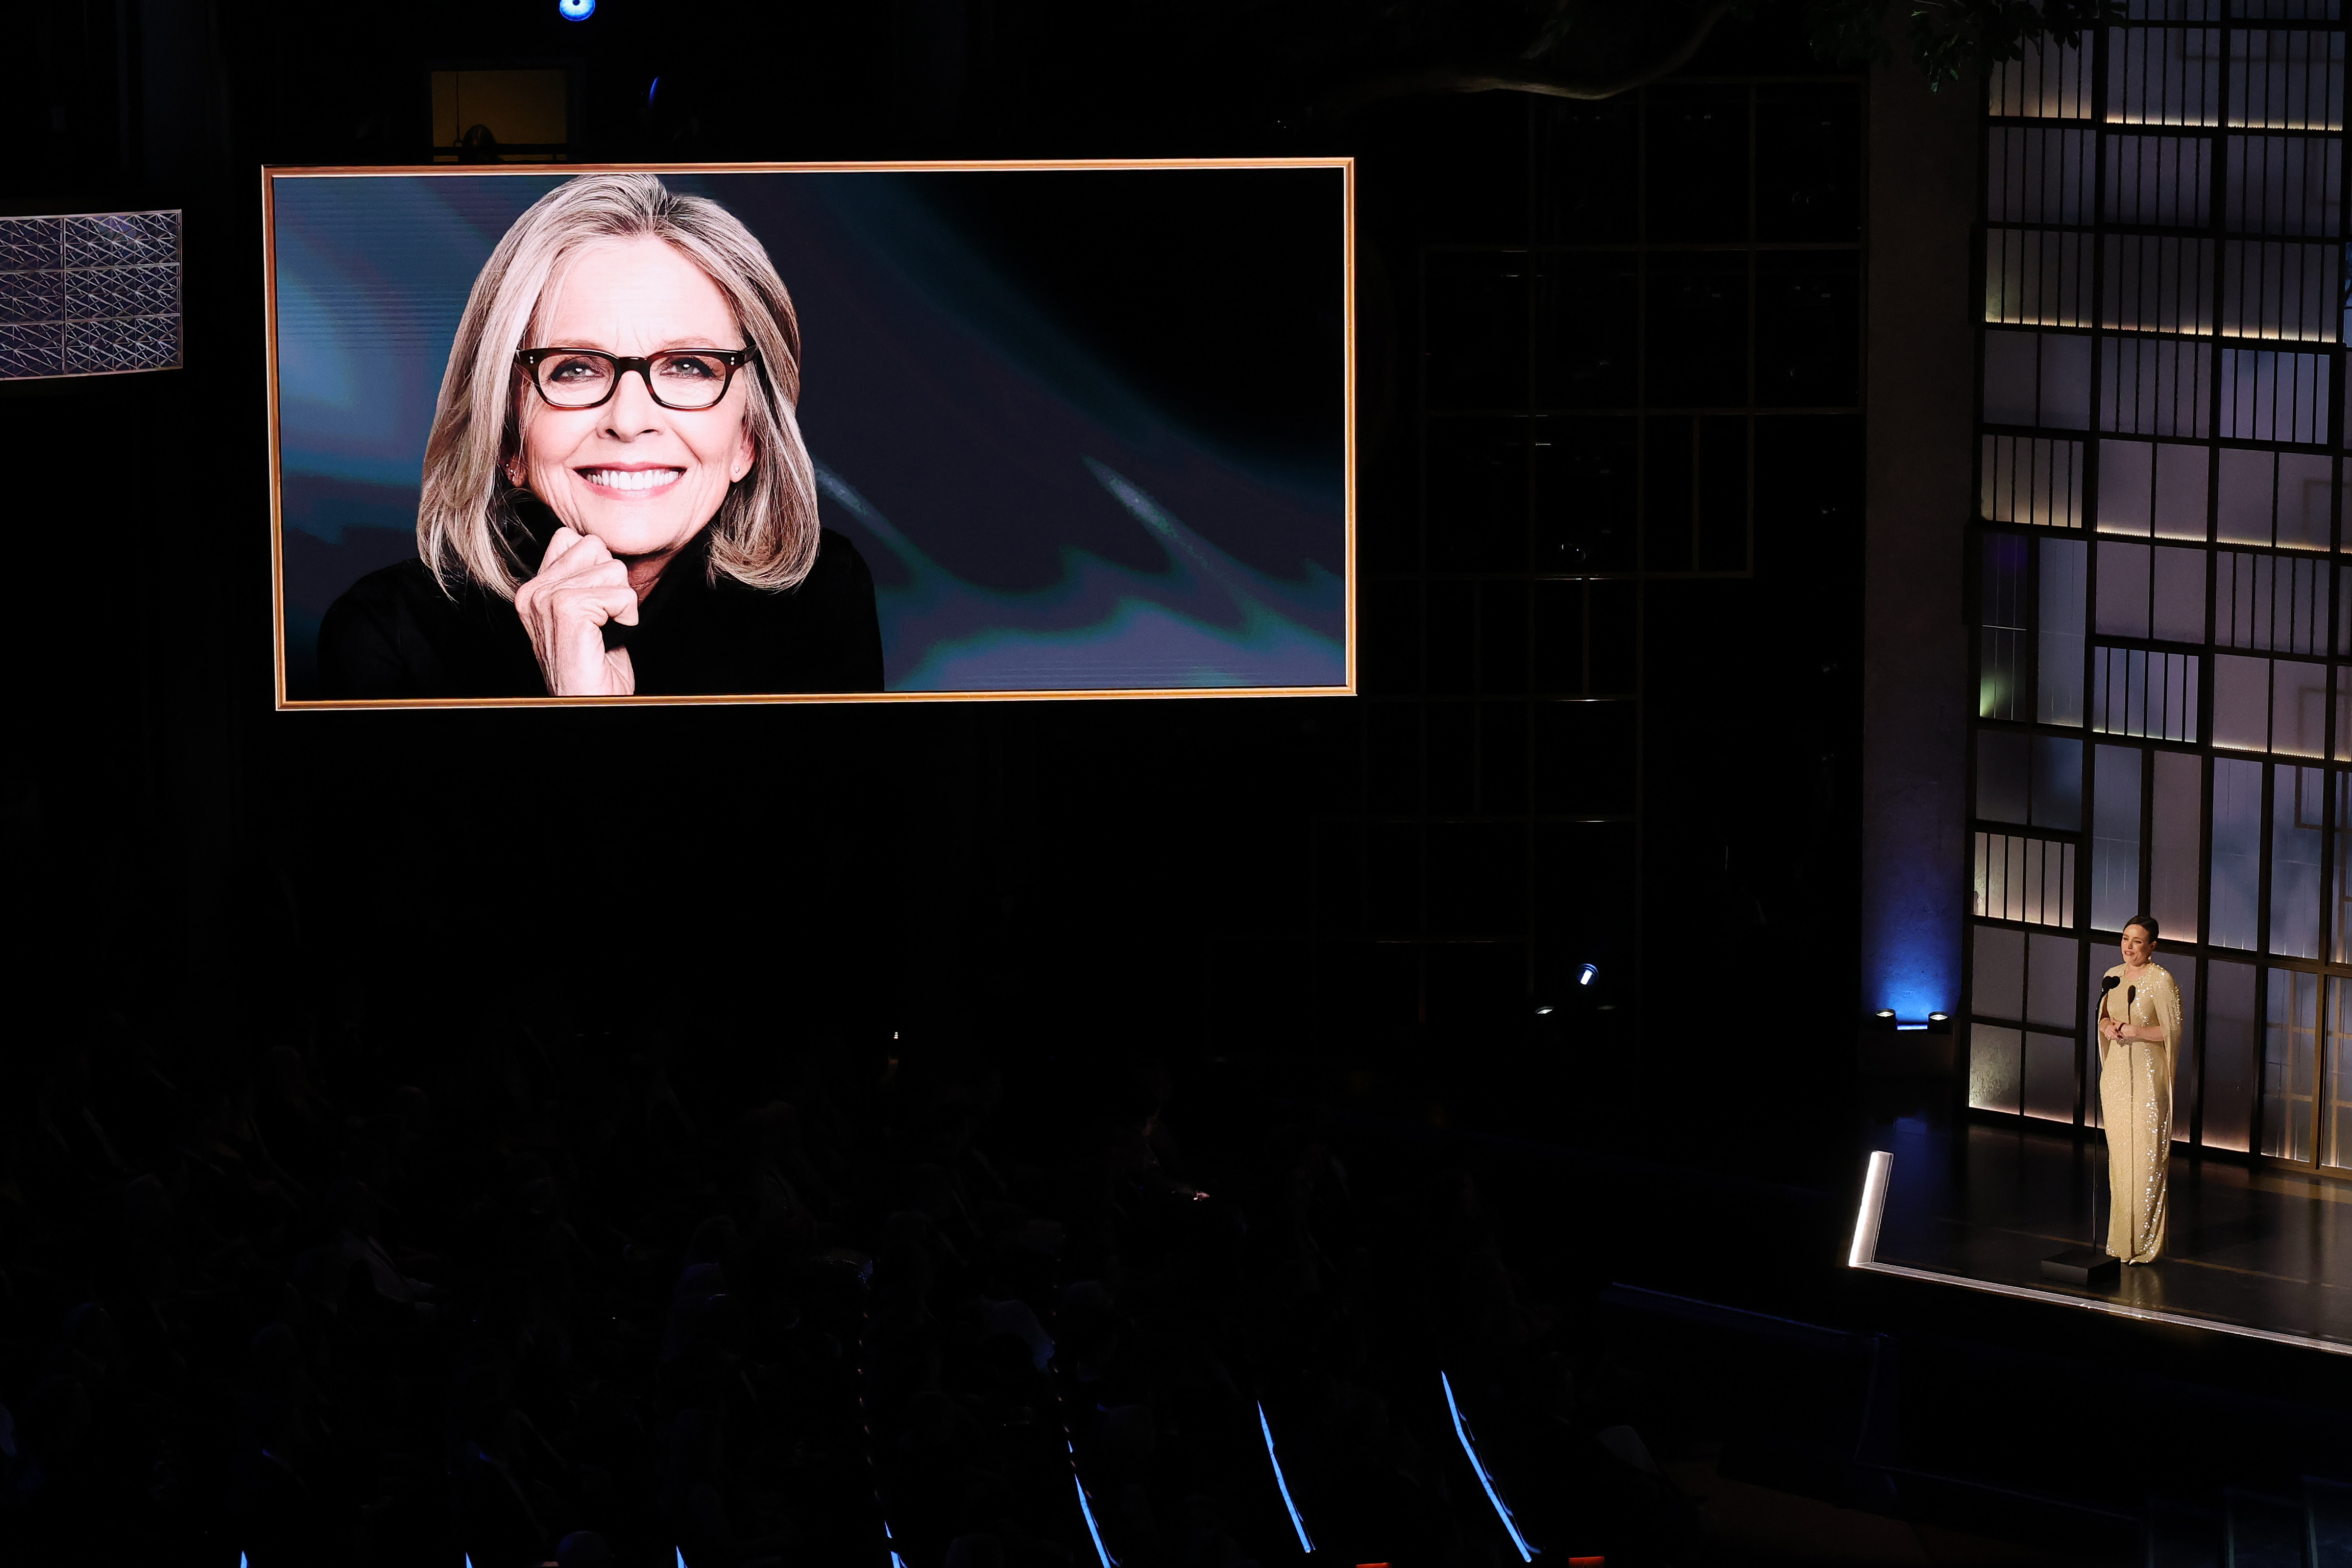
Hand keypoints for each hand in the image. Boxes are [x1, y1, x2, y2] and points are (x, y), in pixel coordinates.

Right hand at [514, 526, 637, 695]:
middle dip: (612, 582)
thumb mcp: (583, 614)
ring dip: (621, 602)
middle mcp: (534, 592)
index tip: (597, 602)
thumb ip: (582, 579)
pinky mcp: (567, 609)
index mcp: (533, 590)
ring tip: (605, 629)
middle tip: (603, 618)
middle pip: (595, 548)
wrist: (588, 701)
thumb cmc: (591, 665)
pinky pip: (621, 594)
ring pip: (613, 569)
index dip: (598, 566)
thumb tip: (601, 548)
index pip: (572, 539)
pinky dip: (627, 616)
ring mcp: (547, 599)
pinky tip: (610, 636)